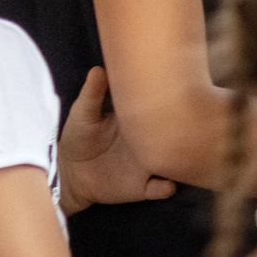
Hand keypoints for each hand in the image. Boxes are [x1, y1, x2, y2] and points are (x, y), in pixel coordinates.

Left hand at [55, 68, 173, 214]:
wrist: (70, 175)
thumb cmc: (78, 138)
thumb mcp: (82, 114)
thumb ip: (93, 94)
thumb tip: (99, 68)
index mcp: (139, 119)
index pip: (160, 107)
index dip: (169, 101)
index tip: (176, 94)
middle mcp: (149, 140)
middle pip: (174, 134)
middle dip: (184, 131)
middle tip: (186, 126)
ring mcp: (148, 162)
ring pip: (174, 161)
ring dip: (180, 160)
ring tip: (179, 158)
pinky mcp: (143, 186)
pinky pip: (163, 188)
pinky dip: (166, 187)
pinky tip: (164, 183)